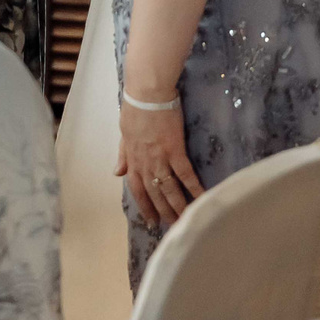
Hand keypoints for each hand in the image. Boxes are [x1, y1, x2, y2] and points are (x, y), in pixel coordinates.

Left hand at [116, 95, 203, 227]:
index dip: (144, 206)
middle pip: (154, 194)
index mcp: (133, 159)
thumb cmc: (135, 109)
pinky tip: (202, 197)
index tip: (151, 221)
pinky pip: (186, 174)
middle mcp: (145, 163)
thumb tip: (117, 173)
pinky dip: (194, 187)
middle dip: (163, 212)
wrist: (147, 93)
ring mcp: (160, 158)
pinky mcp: (175, 150)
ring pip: (169, 189)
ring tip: (185, 220)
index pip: (137, 189)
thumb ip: (123, 155)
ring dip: (177, 206)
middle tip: (173, 226)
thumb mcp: (124, 134)